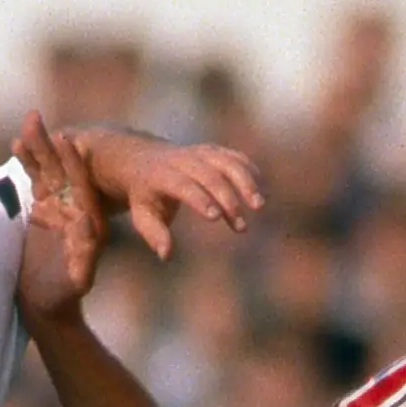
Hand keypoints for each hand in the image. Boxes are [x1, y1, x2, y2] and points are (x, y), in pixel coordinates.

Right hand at [13, 115, 106, 324]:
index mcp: (88, 223)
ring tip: (29, 120)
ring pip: (48, 172)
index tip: (66, 141)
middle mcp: (76, 210)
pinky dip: (27, 163)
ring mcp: (59, 207)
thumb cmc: (62, 298)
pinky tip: (16, 143)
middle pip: (62, 172)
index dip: (73, 165)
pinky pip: (35, 181)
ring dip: (39, 147)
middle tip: (38, 118)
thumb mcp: (75, 279)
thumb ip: (83, 255)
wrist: (48, 306)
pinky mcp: (43, 209)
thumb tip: (88, 227)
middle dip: (51, 146)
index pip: (80, 188)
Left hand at [102, 134, 260, 260]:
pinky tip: (263, 189)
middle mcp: (182, 160)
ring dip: (246, 181)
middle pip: (209, 174)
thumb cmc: (146, 196)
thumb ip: (154, 234)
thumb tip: (166, 255)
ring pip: (226, 161)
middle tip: (241, 226)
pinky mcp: (213, 151)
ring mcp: (199, 152)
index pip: (183, 185)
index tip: (217, 218)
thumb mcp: (142, 215)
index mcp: (162, 175)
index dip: (200, 199)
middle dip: (228, 198)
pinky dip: (250, 170)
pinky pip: (234, 157)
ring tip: (259, 206)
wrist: (144, 160)